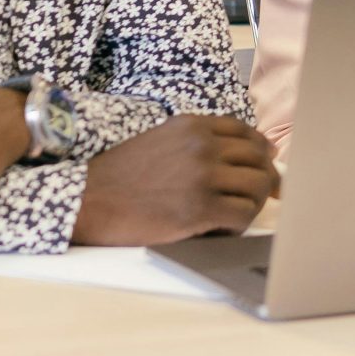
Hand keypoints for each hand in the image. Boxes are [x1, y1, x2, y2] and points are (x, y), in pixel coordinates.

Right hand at [71, 114, 276, 246]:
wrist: (87, 201)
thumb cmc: (121, 175)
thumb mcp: (161, 140)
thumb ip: (198, 141)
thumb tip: (248, 150)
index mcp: (193, 126)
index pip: (248, 133)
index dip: (262, 152)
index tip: (266, 166)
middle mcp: (203, 145)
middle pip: (259, 159)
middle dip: (266, 179)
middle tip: (263, 197)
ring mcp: (203, 176)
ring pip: (257, 186)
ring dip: (252, 203)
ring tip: (233, 215)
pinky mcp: (200, 208)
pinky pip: (242, 214)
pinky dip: (238, 225)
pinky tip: (221, 229)